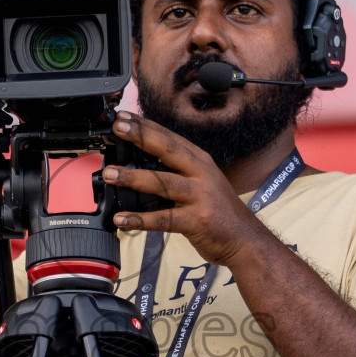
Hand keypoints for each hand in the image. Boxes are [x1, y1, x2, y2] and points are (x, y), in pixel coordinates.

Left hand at [103, 112, 273, 266]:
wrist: (246, 240)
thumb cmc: (219, 212)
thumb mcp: (203, 183)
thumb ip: (178, 172)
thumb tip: (142, 164)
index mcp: (201, 162)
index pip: (170, 138)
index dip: (147, 125)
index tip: (124, 116)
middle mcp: (201, 175)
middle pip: (168, 151)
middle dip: (141, 137)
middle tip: (118, 128)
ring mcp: (200, 197)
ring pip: (162, 183)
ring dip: (133, 177)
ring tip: (110, 174)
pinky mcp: (196, 221)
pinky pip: (163, 219)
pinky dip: (139, 219)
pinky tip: (121, 218)